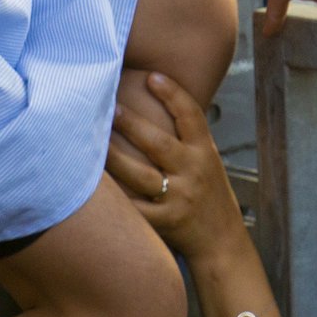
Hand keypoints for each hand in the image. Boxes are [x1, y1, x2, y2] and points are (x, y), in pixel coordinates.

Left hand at [106, 71, 240, 260]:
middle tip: (109, 106)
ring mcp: (179, 198)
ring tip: (94, 142)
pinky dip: (115, 199)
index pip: (191, 116)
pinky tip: (94, 187)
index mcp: (205, 152)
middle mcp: (193, 172)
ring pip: (141, 176)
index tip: (152, 76)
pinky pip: (134, 209)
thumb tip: (160, 100)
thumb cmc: (209, 193)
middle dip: (132, 124)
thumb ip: (186, 137)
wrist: (222, 240)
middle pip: (159, 144)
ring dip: (115, 158)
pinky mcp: (164, 223)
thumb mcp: (207, 160)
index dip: (173, 94)